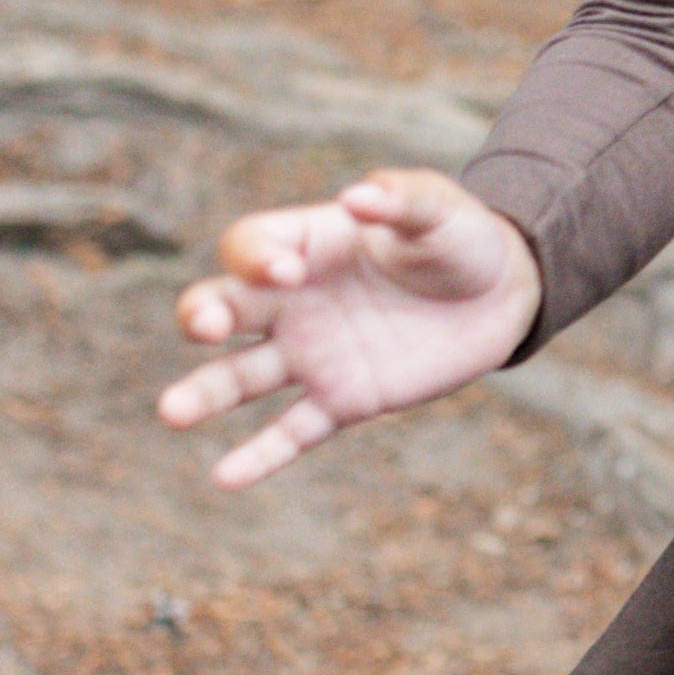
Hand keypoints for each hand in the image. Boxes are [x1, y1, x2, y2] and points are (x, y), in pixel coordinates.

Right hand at [155, 168, 543, 487]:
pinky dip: (260, 456)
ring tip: (172, 412)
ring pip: (240, 376)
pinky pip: (291, 432)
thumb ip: (401, 199)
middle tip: (206, 327)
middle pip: (224, 306)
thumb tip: (357, 196)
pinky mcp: (341, 401)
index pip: (250, 246)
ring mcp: (312, 354)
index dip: (257, 257)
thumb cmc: (460, 238)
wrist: (501, 295)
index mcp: (307, 244)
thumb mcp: (438, 209)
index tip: (292, 271)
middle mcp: (294, 301)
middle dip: (204, 315)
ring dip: (205, 393)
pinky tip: (226, 477)